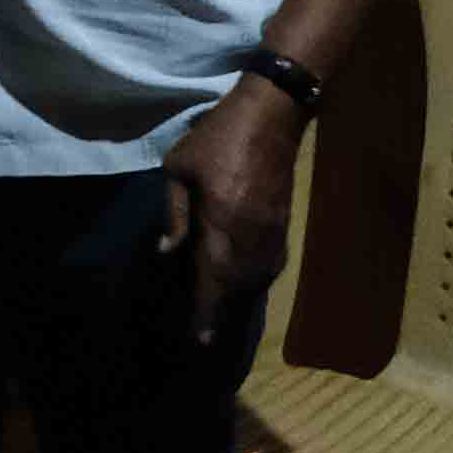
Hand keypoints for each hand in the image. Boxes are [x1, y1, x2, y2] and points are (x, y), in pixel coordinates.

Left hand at [153, 78, 306, 316]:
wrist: (274, 112)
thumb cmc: (219, 135)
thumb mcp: (180, 166)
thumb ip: (174, 211)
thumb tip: (168, 251)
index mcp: (223, 222)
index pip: (213, 278)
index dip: (206, 311)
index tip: (200, 339)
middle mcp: (251, 235)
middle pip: (237, 287)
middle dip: (221, 311)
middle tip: (204, 329)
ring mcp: (272, 231)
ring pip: (257, 279)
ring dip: (239, 298)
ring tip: (221, 310)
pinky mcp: (283, 223)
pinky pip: (272, 264)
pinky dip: (258, 279)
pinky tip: (246, 280)